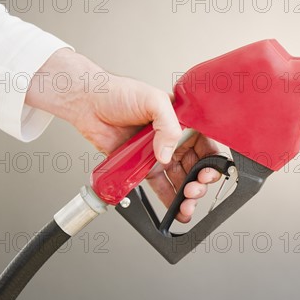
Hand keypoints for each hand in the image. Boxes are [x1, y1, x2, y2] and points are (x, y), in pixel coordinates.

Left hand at [26, 48, 219, 221]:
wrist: (89, 104)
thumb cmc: (119, 92)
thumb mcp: (152, 100)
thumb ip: (167, 123)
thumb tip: (167, 152)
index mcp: (182, 122)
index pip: (205, 145)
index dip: (210, 162)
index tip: (207, 174)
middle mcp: (172, 139)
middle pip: (195, 167)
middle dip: (198, 183)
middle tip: (193, 191)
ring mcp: (157, 154)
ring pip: (179, 179)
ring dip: (185, 195)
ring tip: (185, 205)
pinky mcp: (142, 166)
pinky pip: (159, 185)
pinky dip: (168, 198)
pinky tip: (174, 207)